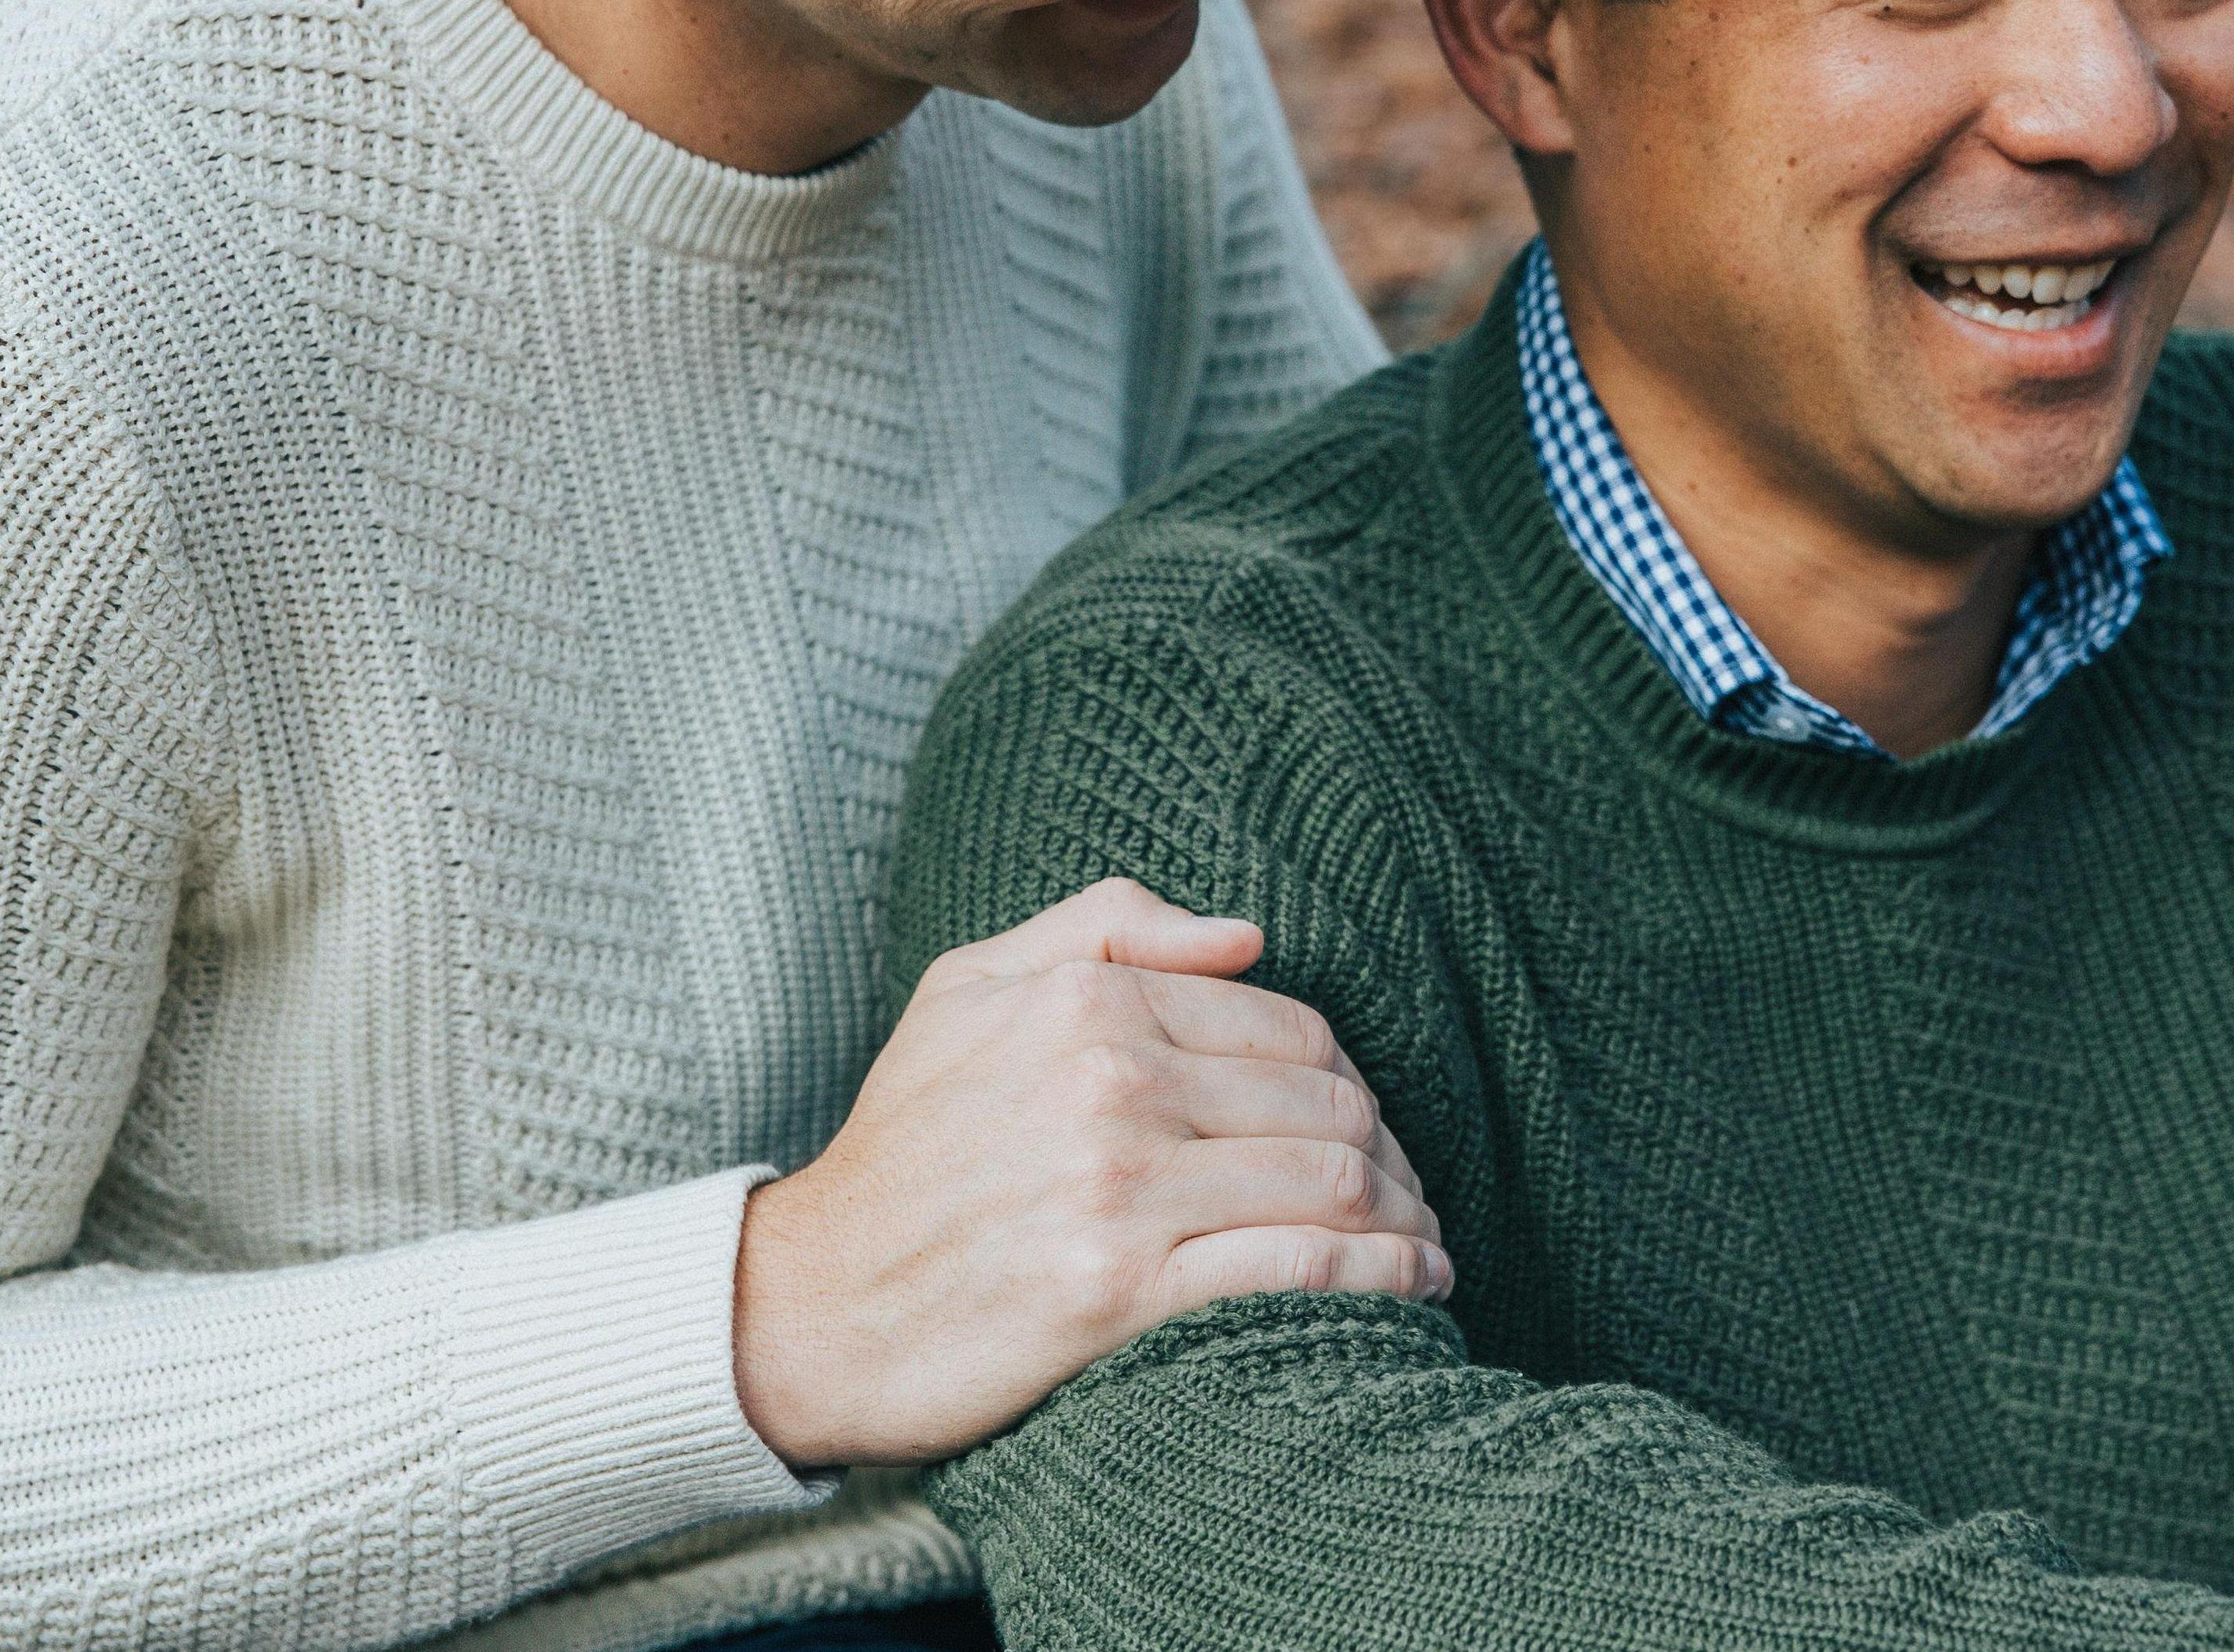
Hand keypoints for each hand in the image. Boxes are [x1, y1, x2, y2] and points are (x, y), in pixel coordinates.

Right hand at [731, 877, 1450, 1468]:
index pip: (1289, 1026)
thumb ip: (1105, 931)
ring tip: (1428, 1247)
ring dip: (1404, 1218)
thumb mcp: (969, 985)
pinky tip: (1409, 1292)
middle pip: (1324, 1104)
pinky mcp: (1117, 1298)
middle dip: (1392, 1151)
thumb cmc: (902, 1142)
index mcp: (1089, 1004)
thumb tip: (1246, 933)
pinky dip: (1375, 1281)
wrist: (805, 1302)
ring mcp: (1117, 1193)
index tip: (1370, 1126)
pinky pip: (1294, 1275)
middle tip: (1415, 1194)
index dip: (1350, 1078)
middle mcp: (1112, 1086)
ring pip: (1327, 1186)